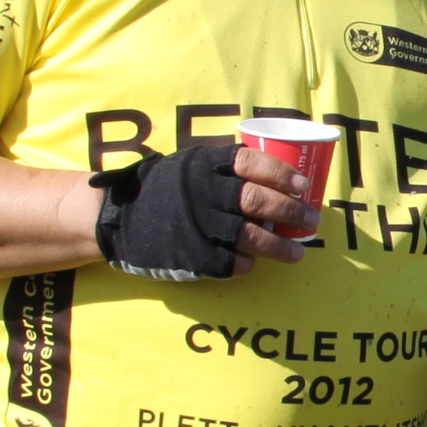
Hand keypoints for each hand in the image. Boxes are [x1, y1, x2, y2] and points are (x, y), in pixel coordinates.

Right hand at [93, 141, 321, 279]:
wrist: (116, 218)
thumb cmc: (161, 190)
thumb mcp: (188, 166)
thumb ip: (223, 169)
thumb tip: (273, 176)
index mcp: (206, 165)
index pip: (253, 163)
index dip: (282, 174)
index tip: (302, 186)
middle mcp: (205, 193)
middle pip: (259, 202)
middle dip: (292, 212)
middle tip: (310, 220)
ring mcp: (199, 225)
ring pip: (252, 237)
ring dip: (281, 246)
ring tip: (297, 253)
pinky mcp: (194, 255)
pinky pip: (233, 262)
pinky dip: (249, 263)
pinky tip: (255, 262)